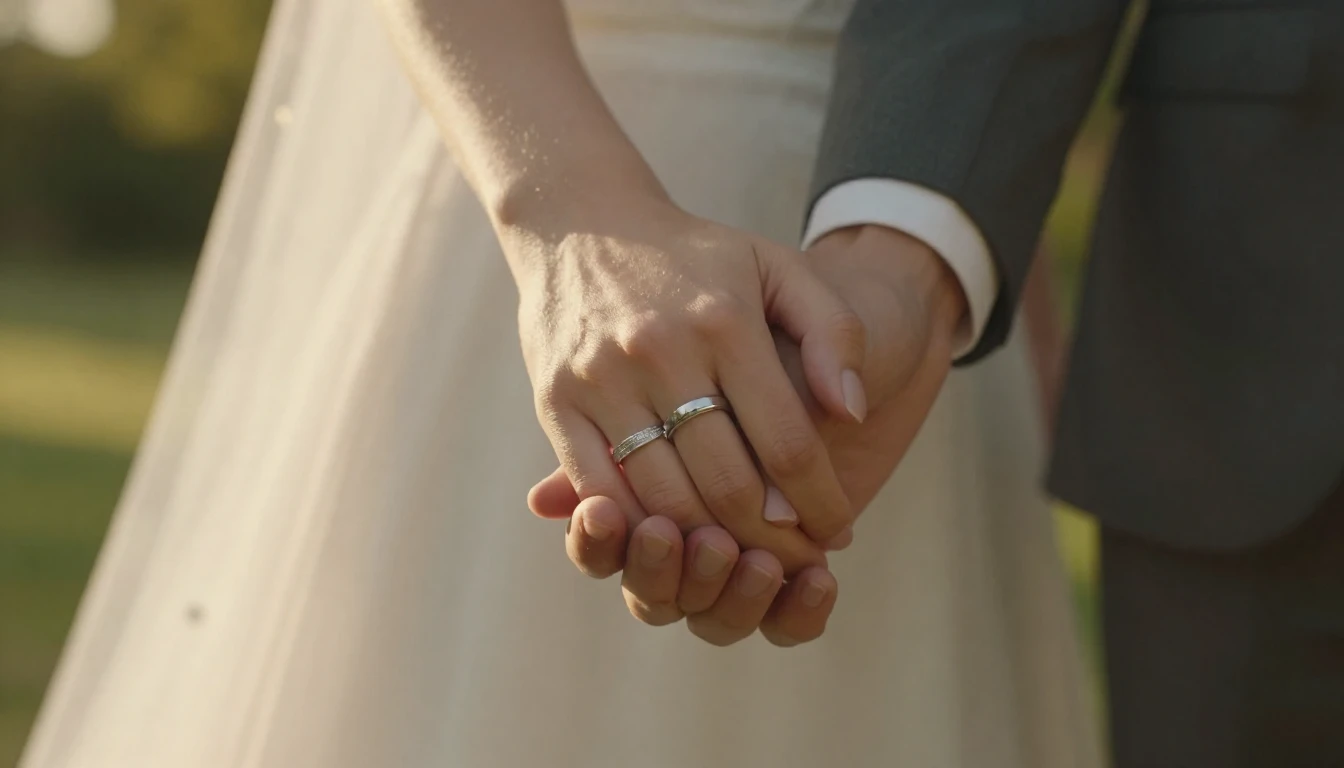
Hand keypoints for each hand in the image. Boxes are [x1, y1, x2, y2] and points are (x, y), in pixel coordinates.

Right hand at [533, 224, 966, 644]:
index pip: (787, 442)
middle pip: (727, 484)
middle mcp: (661, 351)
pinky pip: (600, 489)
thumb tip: (850, 415)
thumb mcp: (779, 268)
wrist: (583, 221)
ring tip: (743, 558)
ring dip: (709, 546)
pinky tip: (672, 539)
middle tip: (795, 560)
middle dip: (772, 539)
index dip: (819, 502)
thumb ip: (834, 333)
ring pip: (663, 499)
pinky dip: (639, 527)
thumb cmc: (694, 256)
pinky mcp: (555, 401)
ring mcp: (602, 379)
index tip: (839, 532)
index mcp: (725, 321)